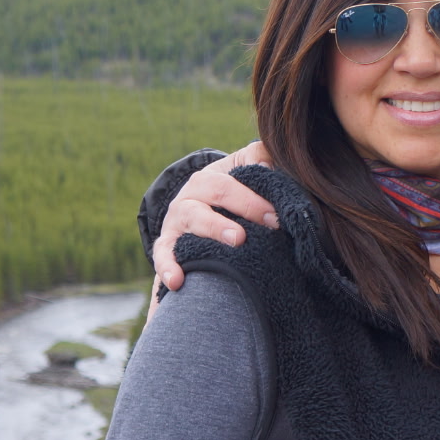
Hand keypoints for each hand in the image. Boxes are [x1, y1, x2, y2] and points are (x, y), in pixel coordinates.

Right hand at [152, 142, 276, 290]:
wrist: (194, 210)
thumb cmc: (226, 194)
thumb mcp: (239, 171)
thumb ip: (257, 158)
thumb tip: (267, 162)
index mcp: (210, 177)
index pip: (232, 182)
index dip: (255, 198)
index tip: (277, 216)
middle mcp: (191, 195)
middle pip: (216, 194)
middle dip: (245, 207)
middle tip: (270, 223)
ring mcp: (176, 220)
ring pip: (193, 219)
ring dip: (215, 228)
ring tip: (238, 240)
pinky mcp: (165, 243)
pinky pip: (162, 254)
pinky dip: (167, 267)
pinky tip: (176, 281)